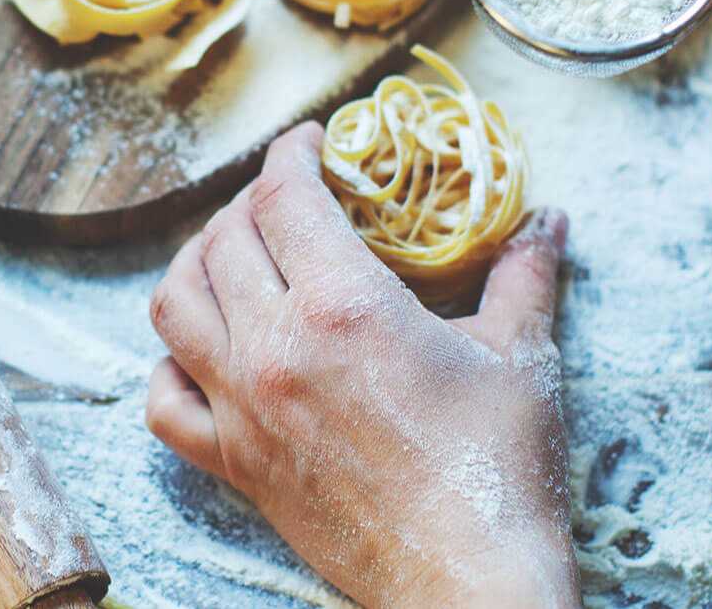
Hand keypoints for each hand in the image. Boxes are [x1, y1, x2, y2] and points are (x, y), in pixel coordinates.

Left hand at [145, 123, 580, 607]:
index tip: (312, 145)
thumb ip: (526, 275)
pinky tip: (202, 350)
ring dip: (195, 263)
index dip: (292, 154)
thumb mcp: (522, 356)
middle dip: (251, 201)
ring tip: (231, 254)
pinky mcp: (234, 463)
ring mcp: (244, 407)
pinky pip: (164, 401)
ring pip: (174, 305)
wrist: (467, 577)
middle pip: (224, 238)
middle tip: (286, 198)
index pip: (285, 196)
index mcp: (344, 305)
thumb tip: (547, 220)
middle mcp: (277, 347)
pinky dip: (170, 364)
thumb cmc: (499, 468)